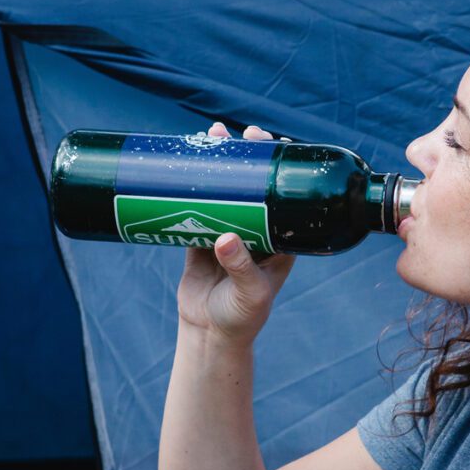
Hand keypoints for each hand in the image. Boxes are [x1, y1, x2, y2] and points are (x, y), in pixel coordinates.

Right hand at [176, 122, 296, 346]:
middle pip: (253, 186)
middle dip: (247, 157)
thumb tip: (225, 238)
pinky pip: (197, 205)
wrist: (209, 335)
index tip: (270, 144)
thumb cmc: (241, 319)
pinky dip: (191, 186)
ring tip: (211, 136)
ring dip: (218, 165)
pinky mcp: (200, 238)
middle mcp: (256, 231)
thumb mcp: (249, 294)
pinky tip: (186, 163)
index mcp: (280, 241)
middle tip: (240, 134)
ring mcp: (227, 232)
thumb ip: (240, 267)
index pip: (283, 196)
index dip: (277, 169)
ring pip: (225, 191)